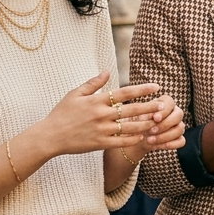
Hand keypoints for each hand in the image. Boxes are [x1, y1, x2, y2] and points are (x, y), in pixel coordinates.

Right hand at [39, 72, 163, 156]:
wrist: (49, 136)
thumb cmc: (61, 113)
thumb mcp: (75, 94)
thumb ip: (93, 83)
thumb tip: (107, 70)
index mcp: (96, 101)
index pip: (124, 93)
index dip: (142, 89)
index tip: (156, 86)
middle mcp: (101, 115)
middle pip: (132, 110)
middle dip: (150, 107)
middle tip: (163, 104)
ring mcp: (101, 130)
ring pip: (130, 127)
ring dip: (145, 124)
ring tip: (157, 121)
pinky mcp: (100, 143)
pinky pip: (121, 142)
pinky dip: (133, 139)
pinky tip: (143, 136)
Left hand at [139, 93, 186, 150]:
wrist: (137, 137)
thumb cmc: (138, 123)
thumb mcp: (139, 117)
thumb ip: (146, 114)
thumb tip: (154, 117)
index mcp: (166, 103)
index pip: (170, 103)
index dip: (164, 111)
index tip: (155, 118)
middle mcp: (175, 112)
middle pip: (179, 115)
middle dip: (165, 124)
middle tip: (151, 131)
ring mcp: (179, 126)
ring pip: (180, 129)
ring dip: (164, 136)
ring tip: (149, 140)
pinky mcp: (179, 138)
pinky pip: (181, 141)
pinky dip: (169, 144)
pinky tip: (156, 147)